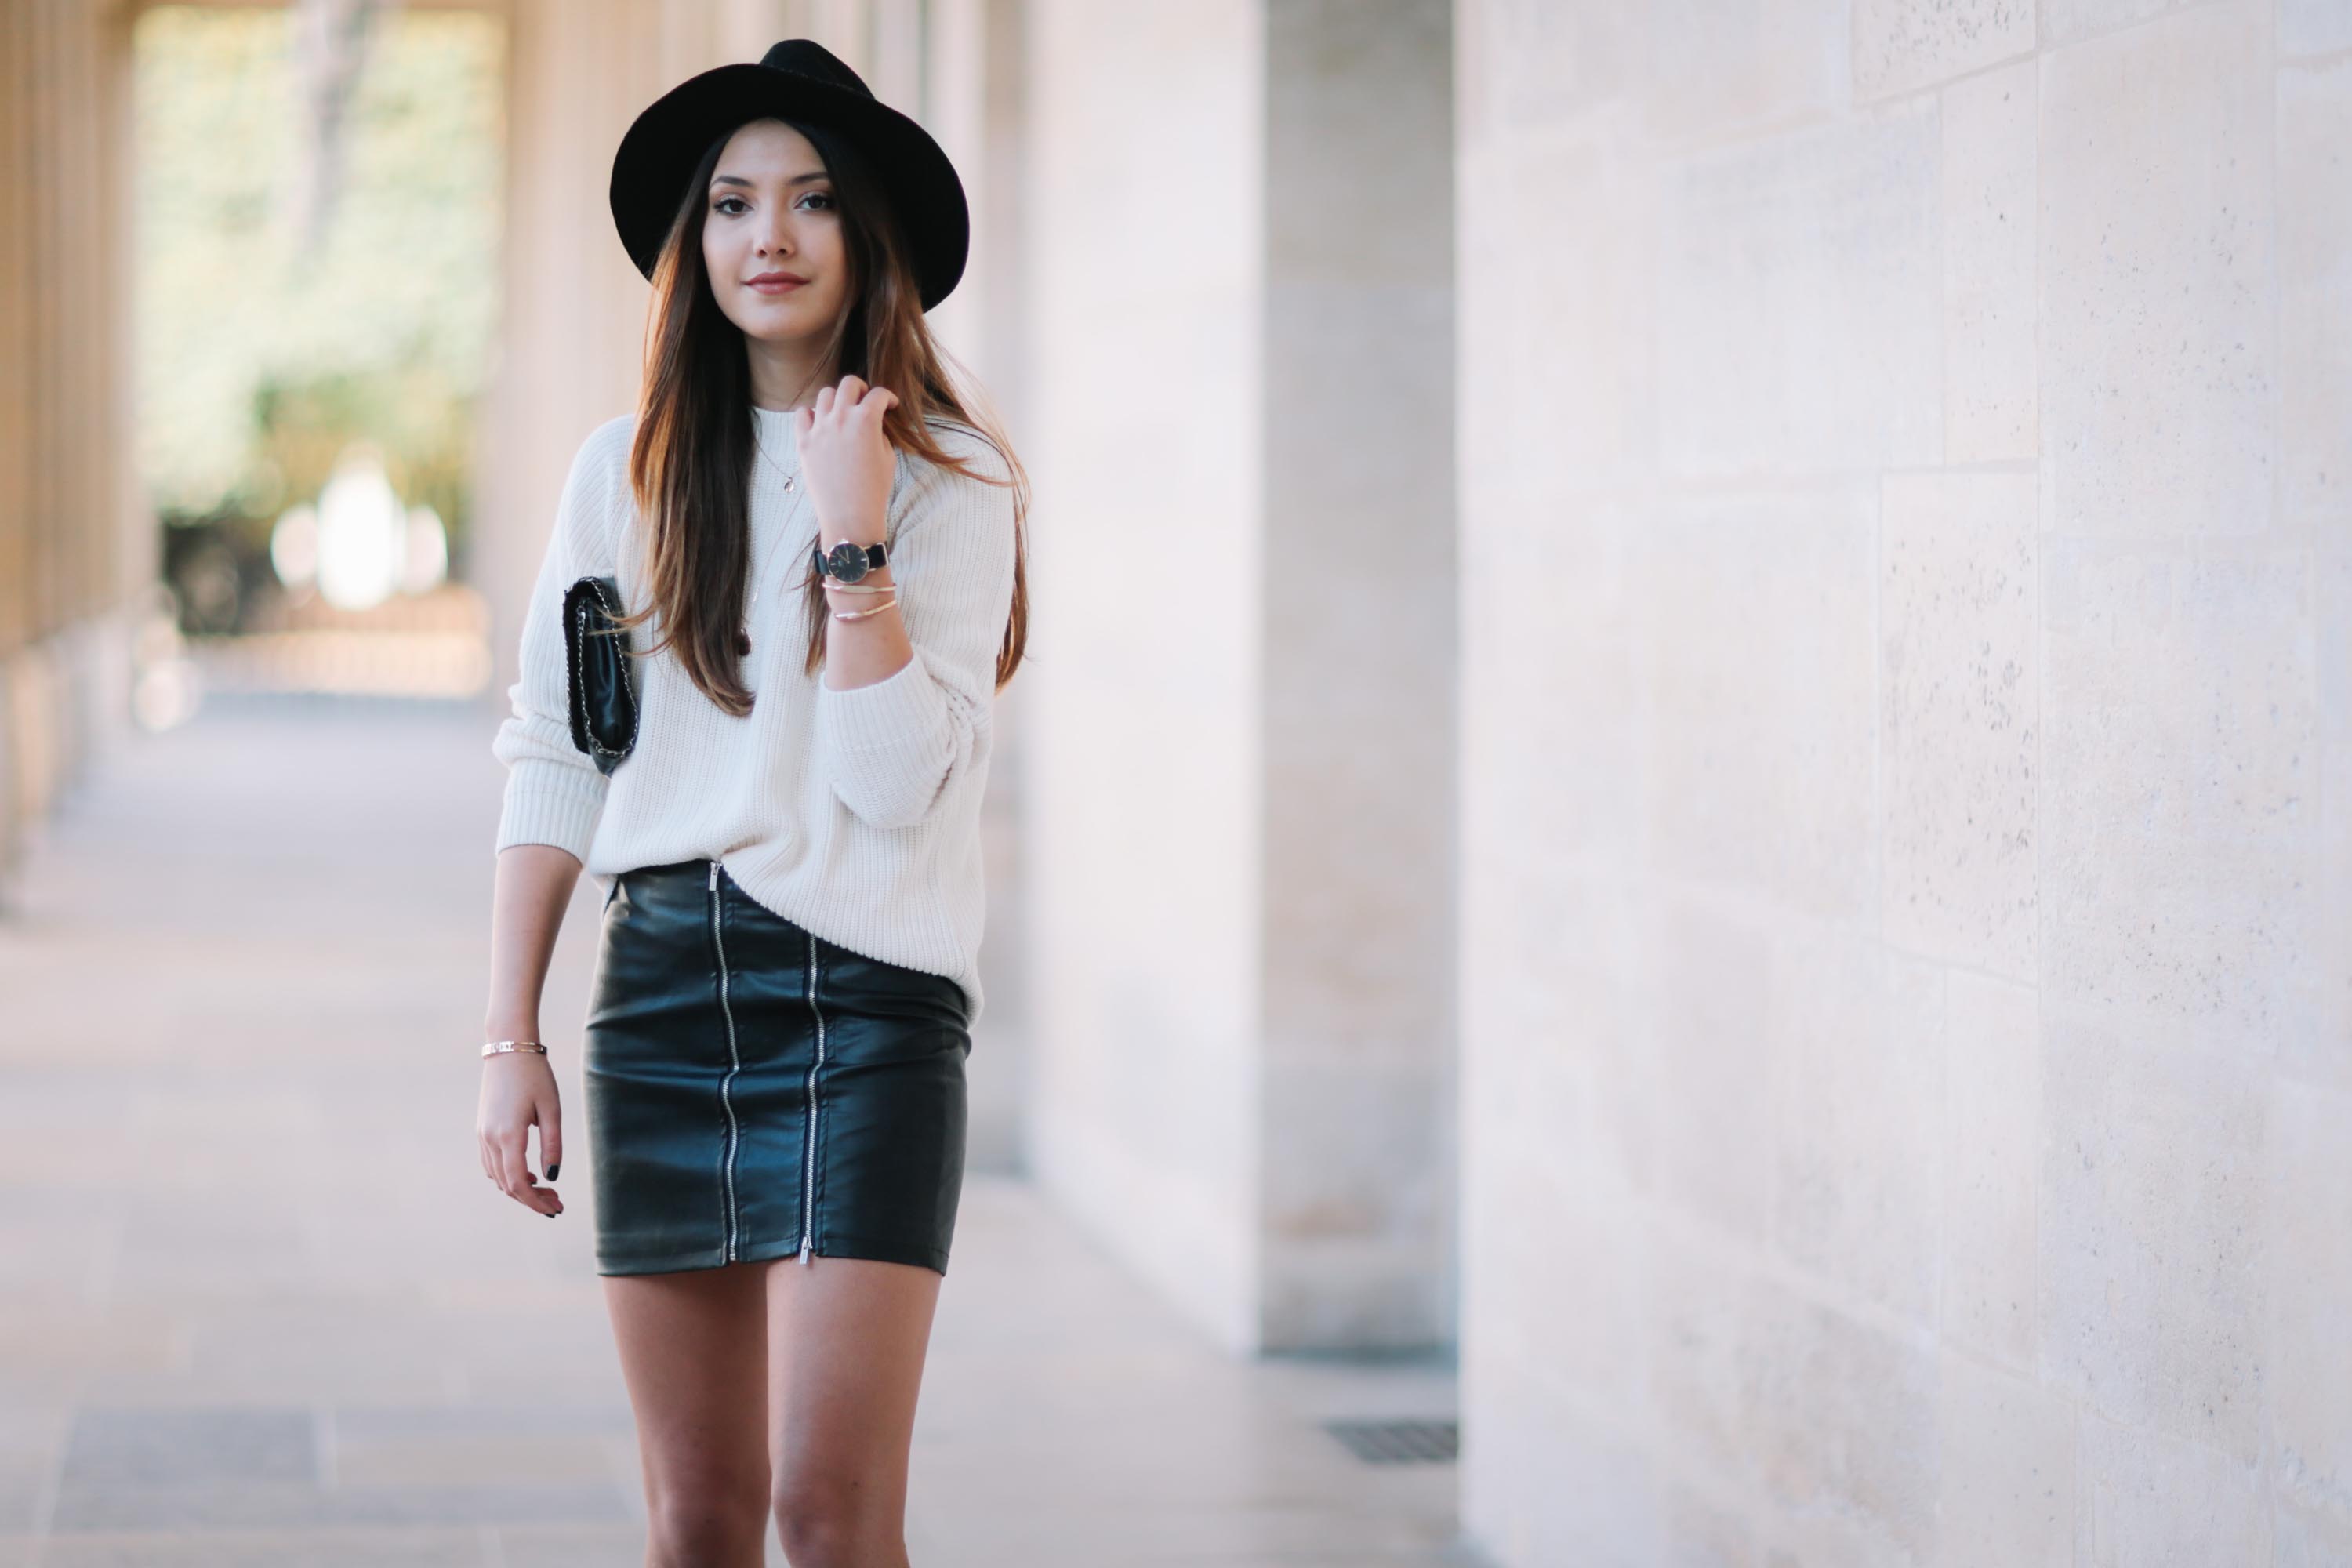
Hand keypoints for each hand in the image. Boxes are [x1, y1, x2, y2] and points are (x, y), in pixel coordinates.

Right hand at [477, 1051, 563, 1216]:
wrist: (508, 1048)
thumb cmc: (535, 1076)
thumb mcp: (551, 1109)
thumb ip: (552, 1144)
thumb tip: (552, 1176)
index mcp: (508, 1135)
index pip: (518, 1184)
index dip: (536, 1203)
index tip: (555, 1210)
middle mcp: (490, 1138)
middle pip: (507, 1185)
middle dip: (532, 1199)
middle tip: (557, 1203)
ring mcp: (482, 1134)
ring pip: (498, 1177)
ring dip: (520, 1189)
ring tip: (547, 1190)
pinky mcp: (482, 1129)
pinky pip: (491, 1164)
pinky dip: (508, 1175)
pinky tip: (528, 1174)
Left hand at [796, 374, 898, 547]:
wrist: (849, 516)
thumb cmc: (874, 490)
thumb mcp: (887, 457)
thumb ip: (879, 432)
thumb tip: (871, 422)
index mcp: (866, 420)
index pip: (878, 394)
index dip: (888, 397)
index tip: (889, 405)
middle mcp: (841, 418)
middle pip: (849, 384)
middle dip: (861, 388)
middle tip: (864, 400)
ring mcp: (819, 428)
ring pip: (826, 394)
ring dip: (837, 399)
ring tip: (842, 413)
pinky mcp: (803, 441)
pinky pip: (803, 413)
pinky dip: (812, 414)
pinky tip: (821, 424)